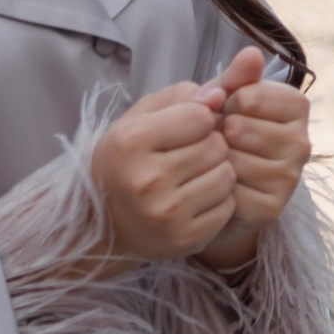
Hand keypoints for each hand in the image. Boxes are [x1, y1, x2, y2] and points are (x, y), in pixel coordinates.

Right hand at [90, 76, 240, 264]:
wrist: (106, 222)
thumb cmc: (128, 160)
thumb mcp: (141, 117)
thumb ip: (181, 95)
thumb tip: (219, 95)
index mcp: (131, 142)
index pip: (200, 116)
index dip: (200, 118)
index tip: (185, 127)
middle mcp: (146, 180)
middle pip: (216, 146)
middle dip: (210, 145)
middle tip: (189, 154)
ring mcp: (166, 214)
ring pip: (227, 176)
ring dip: (218, 171)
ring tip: (193, 175)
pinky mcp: (184, 239)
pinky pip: (228, 207)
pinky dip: (219, 200)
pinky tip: (196, 199)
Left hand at [210, 62, 310, 248]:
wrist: (213, 184)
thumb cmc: (223, 132)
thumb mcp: (226, 99)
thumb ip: (239, 77)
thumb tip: (252, 52)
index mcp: (297, 107)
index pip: (250, 95)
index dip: (227, 102)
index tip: (230, 111)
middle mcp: (302, 143)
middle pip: (240, 128)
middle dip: (219, 133)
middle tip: (222, 140)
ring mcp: (289, 178)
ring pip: (234, 160)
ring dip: (216, 161)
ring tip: (220, 161)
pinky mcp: (272, 208)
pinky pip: (231, 191)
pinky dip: (217, 188)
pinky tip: (221, 186)